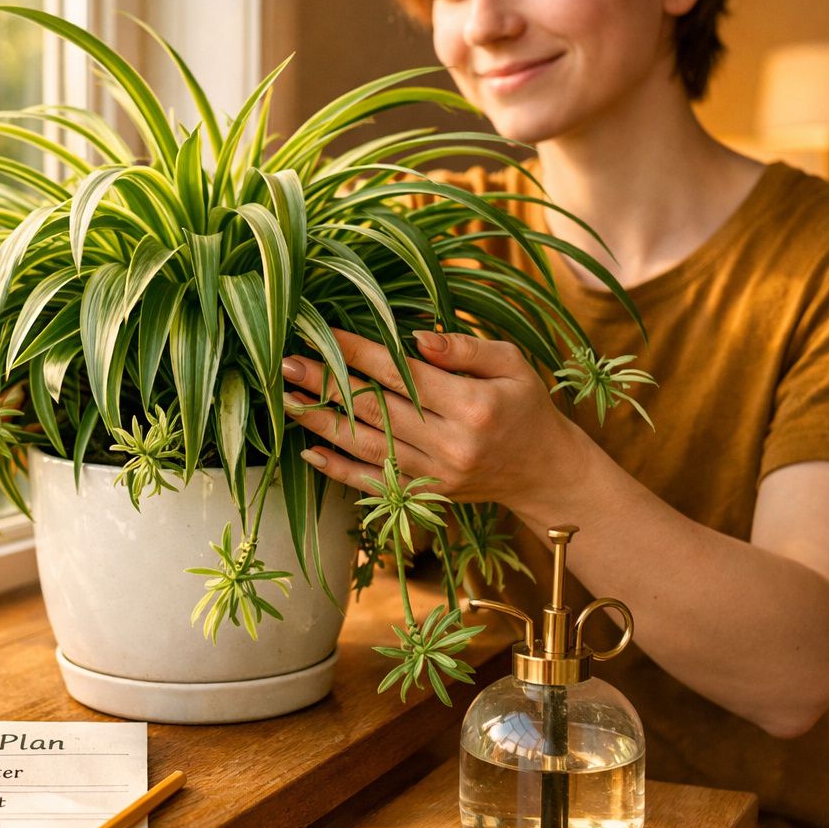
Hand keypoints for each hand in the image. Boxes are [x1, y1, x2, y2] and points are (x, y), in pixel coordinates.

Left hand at [280, 329, 585, 510]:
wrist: (542, 471)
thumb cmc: (525, 405)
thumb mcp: (510, 363)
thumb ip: (464, 348)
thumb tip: (415, 335)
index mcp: (472, 405)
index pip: (402, 374)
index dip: (359, 353)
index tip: (322, 333)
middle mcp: (450, 444)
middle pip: (377, 410)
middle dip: (327, 385)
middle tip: (286, 364)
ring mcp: (435, 475)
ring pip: (368, 447)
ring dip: (323, 424)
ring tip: (288, 400)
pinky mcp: (425, 495)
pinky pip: (374, 483)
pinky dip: (339, 469)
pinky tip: (309, 452)